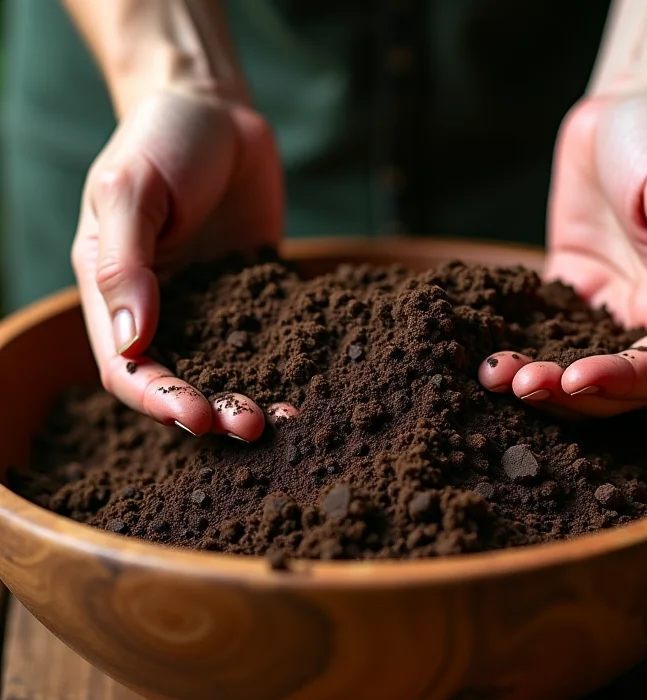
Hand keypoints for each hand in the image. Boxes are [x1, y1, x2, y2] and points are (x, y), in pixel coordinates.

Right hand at [72, 88, 283, 439]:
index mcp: (116, 295)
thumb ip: (125, 264)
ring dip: (252, 397)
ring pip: (229, 369)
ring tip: (287, 416)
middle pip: (182, 381)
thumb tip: (132, 339)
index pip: (128, 370)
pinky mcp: (257, 294)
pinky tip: (315, 379)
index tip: (196, 416)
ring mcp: (213, 306)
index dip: (158, 400)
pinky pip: (271, 337)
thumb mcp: (130, 190)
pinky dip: (288, 363)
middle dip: (213, 412)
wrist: (217, 110)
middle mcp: (163, 311)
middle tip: (252, 426)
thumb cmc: (160, 140)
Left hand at [479, 91, 646, 415]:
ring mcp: (608, 306)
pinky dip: (521, 347)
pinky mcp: (570, 293)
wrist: (617, 111)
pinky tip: (488, 353)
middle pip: (618, 383)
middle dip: (570, 393)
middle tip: (520, 383)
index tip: (575, 378)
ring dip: (541, 380)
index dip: (624, 383)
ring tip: (495, 376)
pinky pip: (545, 332)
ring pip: (578, 365)